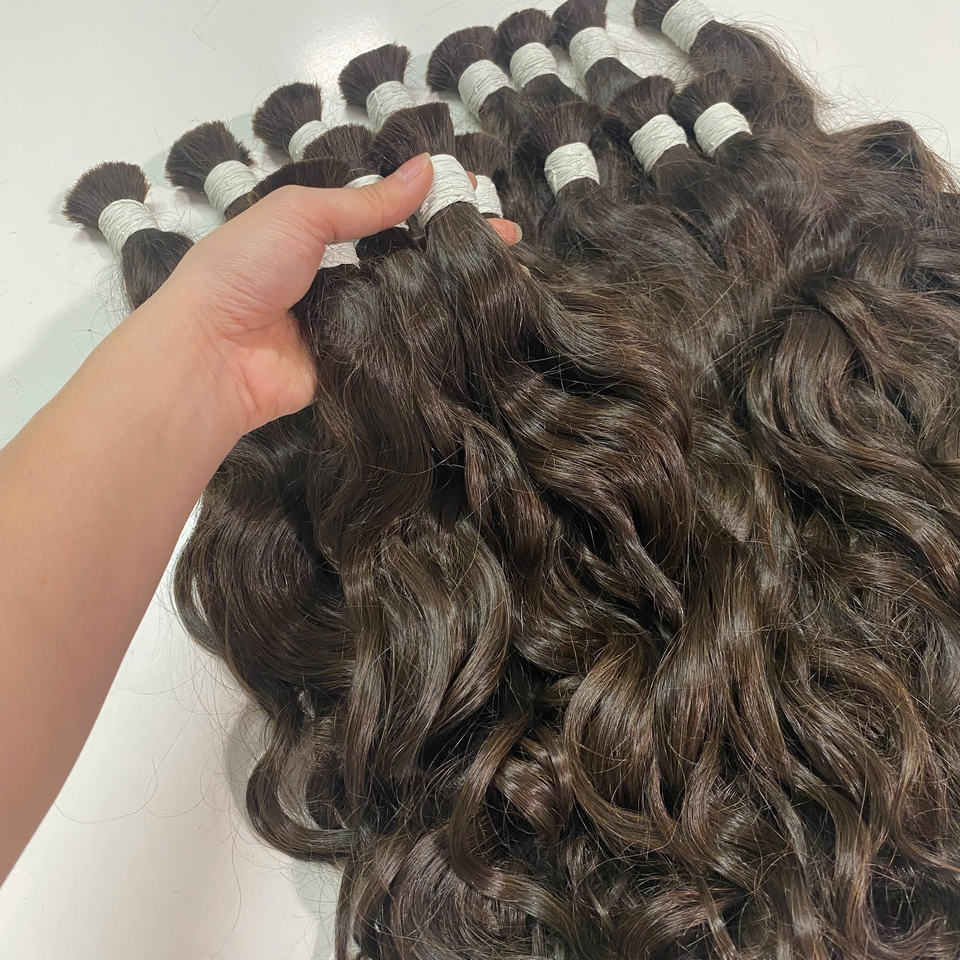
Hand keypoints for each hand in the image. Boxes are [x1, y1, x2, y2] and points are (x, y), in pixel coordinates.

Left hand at [146, 153, 521, 436]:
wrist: (213, 356)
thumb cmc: (246, 269)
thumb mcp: (302, 215)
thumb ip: (366, 203)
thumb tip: (425, 169)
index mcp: (318, 232)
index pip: (387, 210)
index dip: (431, 200)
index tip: (479, 193)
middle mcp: (340, 275)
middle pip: (408, 256)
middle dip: (455, 245)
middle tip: (510, 240)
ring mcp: (352, 322)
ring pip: (412, 300)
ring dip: (454, 287)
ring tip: (506, 273)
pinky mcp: (361, 364)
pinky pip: (403, 345)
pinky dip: (434, 332)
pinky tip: (475, 318)